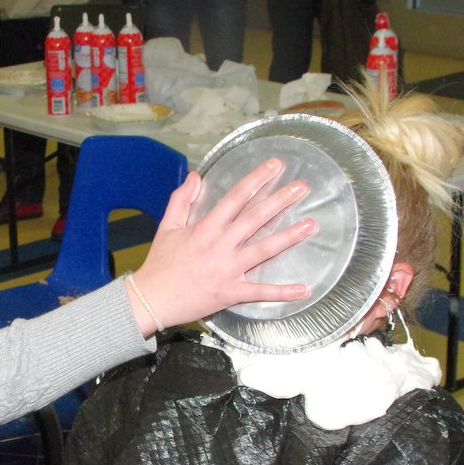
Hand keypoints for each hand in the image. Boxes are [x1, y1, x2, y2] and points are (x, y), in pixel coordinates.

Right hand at [126, 159, 315, 334]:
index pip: (236, 197)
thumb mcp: (168, 226)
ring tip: (311, 225)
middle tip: (302, 187)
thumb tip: (195, 176)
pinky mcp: (230, 292)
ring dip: (288, 237)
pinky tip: (303, 289)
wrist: (152, 298)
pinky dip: (281, 292)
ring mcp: (228, 269)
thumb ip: (181, 199)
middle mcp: (221, 245)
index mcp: (207, 227)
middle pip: (255, 218)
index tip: (275, 166)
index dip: (257, 179)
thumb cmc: (160, 263)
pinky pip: (259, 292)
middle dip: (280, 200)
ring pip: (263, 250)